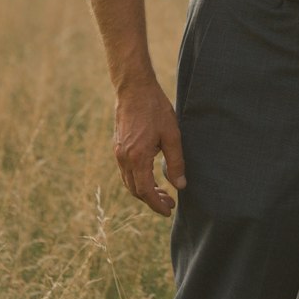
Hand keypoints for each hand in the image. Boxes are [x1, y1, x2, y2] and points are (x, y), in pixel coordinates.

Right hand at [113, 78, 185, 217]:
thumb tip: (180, 185)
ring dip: (145, 191)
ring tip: (162, 192)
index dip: (156, 204)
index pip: (145, 191)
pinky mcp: (118, 147)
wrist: (134, 88)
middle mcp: (124, 158)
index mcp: (137, 157)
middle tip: (169, 202)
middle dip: (152, 200)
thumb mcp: (172, 134)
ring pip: (130, 182)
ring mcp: (119, 153)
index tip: (168, 210)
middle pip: (136, 190)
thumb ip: (176, 161)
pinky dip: (138, 179)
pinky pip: (127, 171)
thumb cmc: (155, 108)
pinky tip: (151, 176)